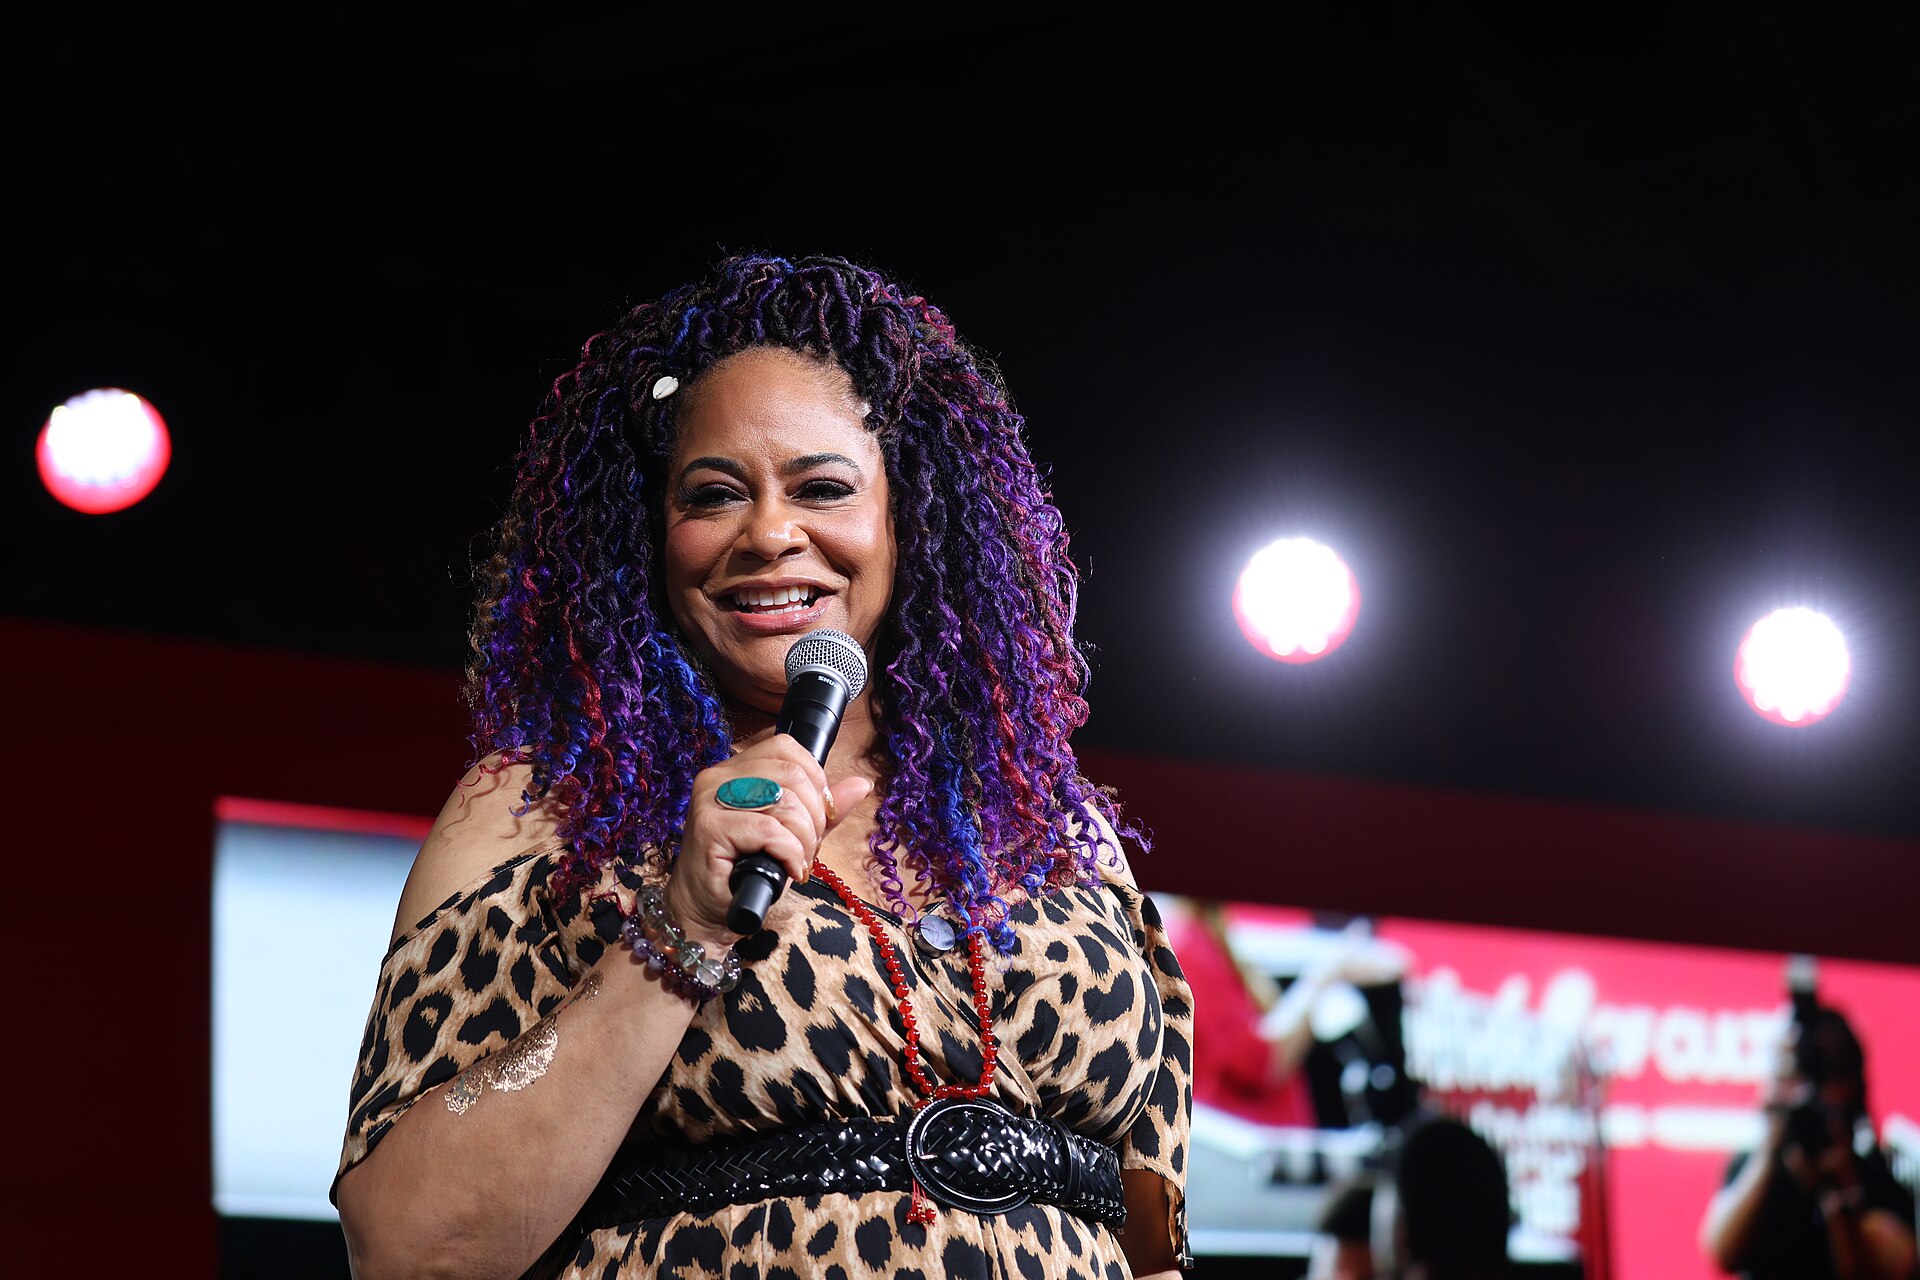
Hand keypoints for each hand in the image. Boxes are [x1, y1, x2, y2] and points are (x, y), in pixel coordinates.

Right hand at [668, 736, 872, 944]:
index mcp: (736, 769)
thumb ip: (821, 809)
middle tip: (809, 847)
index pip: (786, 747)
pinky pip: (769, 830)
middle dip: (815, 815)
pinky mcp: (709, 827)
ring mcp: (710, 799)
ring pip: (784, 800)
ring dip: (804, 838)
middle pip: (792, 773)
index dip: (816, 778)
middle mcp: (718, 776)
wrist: (703, 913)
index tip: (821, 814)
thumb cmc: (742, 873)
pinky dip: (790, 853)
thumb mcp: (791, 836)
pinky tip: (787, 870)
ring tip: (797, 861)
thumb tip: (860, 784)